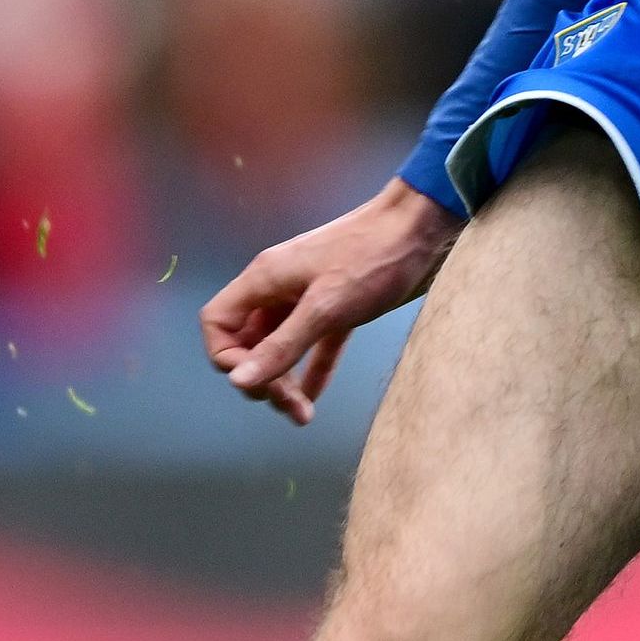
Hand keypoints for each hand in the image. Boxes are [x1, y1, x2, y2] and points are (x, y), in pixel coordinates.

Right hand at [202, 180, 465, 423]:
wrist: (421, 227)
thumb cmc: (371, 260)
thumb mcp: (324, 308)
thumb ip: (281, 346)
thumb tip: (238, 382)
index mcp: (264, 280)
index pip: (218, 323)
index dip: (227, 357)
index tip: (257, 381)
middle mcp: (279, 288)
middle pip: (248, 340)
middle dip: (261, 376)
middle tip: (289, 405)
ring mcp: (308, 296)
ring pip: (280, 345)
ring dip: (285, 381)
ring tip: (302, 414)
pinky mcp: (338, 305)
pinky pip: (314, 344)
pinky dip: (312, 370)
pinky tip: (315, 397)